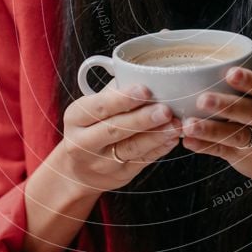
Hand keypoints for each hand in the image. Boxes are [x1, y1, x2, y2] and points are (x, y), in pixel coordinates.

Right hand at [61, 78, 181, 192]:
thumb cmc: (91, 126)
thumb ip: (114, 93)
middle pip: (115, 129)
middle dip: (142, 119)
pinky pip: (142, 161)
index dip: (122, 99)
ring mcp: (100, 162)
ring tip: (175, 124)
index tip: (145, 90)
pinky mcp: (119, 176)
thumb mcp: (92, 107)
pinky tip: (172, 138)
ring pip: (131, 148)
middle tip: (165, 109)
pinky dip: (159, 149)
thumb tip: (146, 75)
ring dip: (156, 136)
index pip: (99, 107)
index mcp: (75, 117)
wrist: (78, 169)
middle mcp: (83, 142)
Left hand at [181, 66, 251, 180]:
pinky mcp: (244, 157)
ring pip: (235, 134)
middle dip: (225, 105)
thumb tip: (196, 76)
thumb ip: (240, 91)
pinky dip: (205, 146)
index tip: (230, 73)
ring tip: (189, 126)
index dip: (248, 79)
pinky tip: (189, 142)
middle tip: (202, 100)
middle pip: (249, 111)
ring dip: (210, 129)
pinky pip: (223, 151)